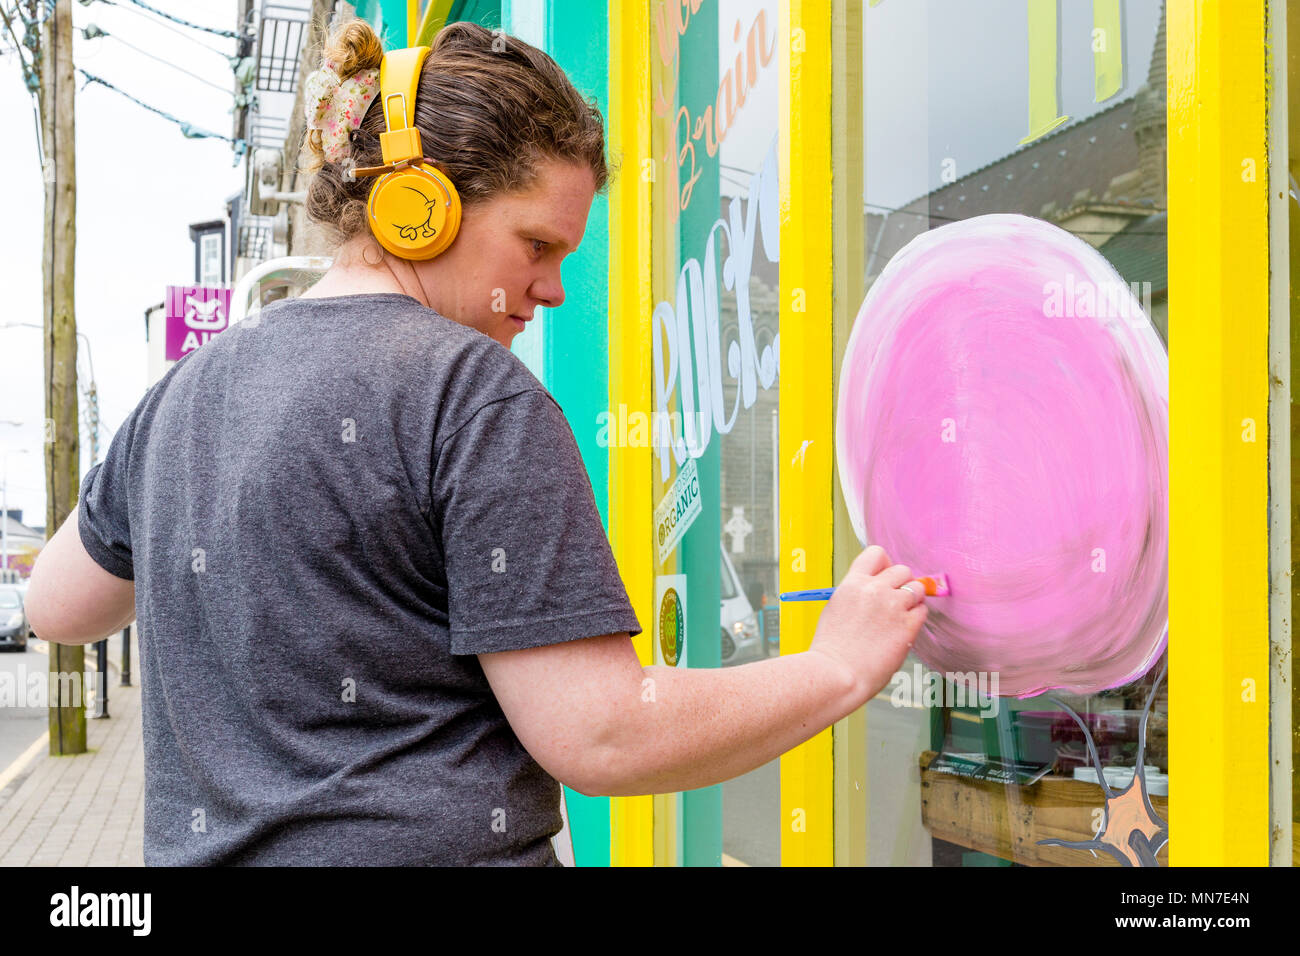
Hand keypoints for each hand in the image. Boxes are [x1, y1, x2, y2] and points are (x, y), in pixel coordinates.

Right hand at [808, 545, 927, 705]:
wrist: (837, 673)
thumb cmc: (832, 648)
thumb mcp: (836, 607)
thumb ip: (856, 593)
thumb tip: (875, 588)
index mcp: (853, 583)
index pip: (877, 553)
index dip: (885, 565)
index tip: (884, 578)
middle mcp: (874, 589)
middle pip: (903, 570)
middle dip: (902, 584)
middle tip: (895, 602)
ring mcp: (893, 607)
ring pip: (918, 588)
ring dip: (912, 600)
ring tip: (900, 617)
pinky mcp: (907, 626)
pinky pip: (922, 611)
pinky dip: (916, 618)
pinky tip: (903, 630)